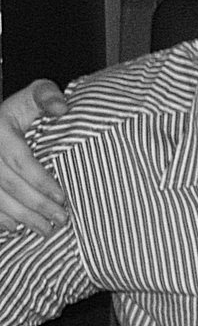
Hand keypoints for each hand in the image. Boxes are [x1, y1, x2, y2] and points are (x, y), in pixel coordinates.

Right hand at [0, 79, 68, 233]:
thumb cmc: (19, 109)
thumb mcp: (32, 95)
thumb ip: (47, 96)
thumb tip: (62, 108)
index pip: (19, 160)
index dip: (40, 180)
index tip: (62, 197)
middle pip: (8, 184)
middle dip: (36, 205)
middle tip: (62, 219)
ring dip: (20, 218)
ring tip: (46, 230)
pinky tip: (17, 228)